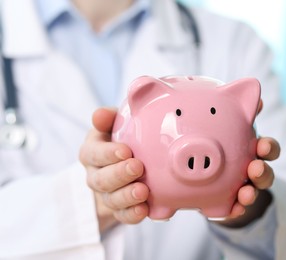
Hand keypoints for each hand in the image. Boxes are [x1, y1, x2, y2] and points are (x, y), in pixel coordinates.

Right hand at [79, 108, 148, 232]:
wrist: (126, 163)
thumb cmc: (122, 139)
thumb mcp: (114, 124)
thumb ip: (108, 118)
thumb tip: (99, 114)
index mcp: (91, 153)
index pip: (93, 154)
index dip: (107, 154)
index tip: (125, 150)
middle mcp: (96, 176)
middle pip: (101, 180)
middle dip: (119, 174)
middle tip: (137, 167)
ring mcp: (107, 195)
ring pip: (112, 199)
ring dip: (127, 196)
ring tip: (143, 191)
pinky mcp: (121, 210)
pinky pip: (123, 216)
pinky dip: (133, 214)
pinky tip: (144, 210)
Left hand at [214, 100, 279, 227]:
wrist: (211, 178)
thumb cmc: (220, 147)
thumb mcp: (225, 128)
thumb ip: (236, 110)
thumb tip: (251, 87)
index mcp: (251, 150)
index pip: (267, 148)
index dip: (268, 148)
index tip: (262, 145)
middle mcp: (252, 168)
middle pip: (265, 171)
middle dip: (263, 171)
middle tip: (255, 167)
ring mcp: (244, 186)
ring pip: (253, 190)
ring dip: (252, 191)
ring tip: (246, 193)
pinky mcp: (234, 203)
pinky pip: (237, 208)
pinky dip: (237, 209)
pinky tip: (233, 208)